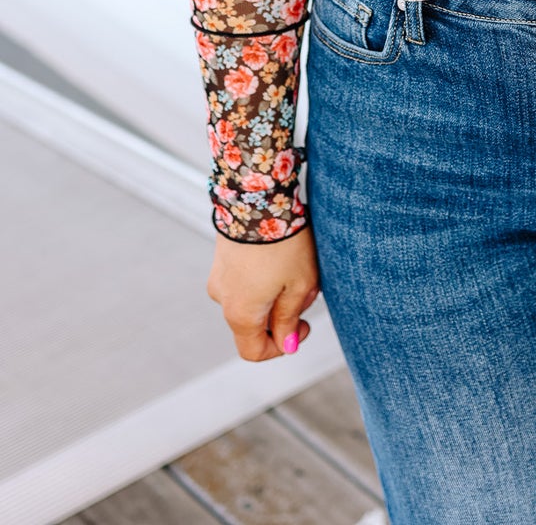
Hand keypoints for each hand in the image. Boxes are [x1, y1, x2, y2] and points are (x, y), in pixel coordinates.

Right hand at [207, 225, 321, 360]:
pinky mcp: (222, 256)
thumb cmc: (284, 241)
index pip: (253, 351)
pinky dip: (262, 276)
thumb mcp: (299, 284)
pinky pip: (243, 278)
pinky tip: (282, 254)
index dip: (281, 346)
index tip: (302, 325)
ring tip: (296, 266)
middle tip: (305, 288)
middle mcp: (223, 298)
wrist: (258, 195)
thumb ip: (290, 319)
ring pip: (250, 299)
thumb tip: (286, 345)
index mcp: (241, 314)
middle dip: (282, 312)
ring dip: (273, 292)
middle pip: (253, 323)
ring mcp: (219, 276)